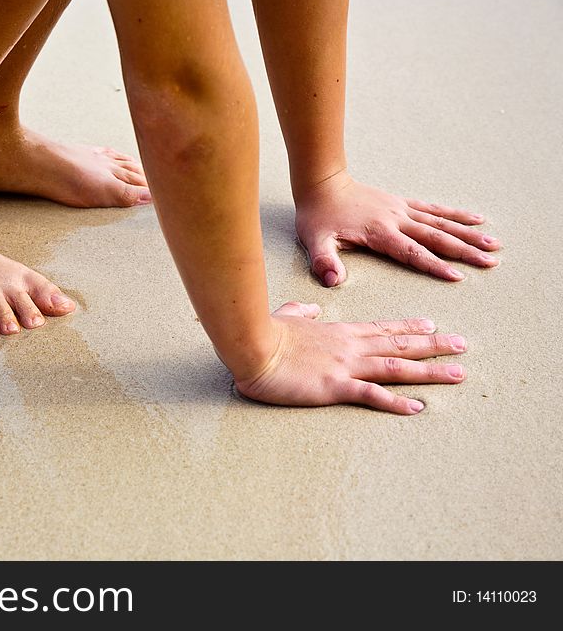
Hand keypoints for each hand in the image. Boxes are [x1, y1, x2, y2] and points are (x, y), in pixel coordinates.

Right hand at [235, 302, 465, 414]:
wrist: (252, 344)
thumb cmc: (265, 331)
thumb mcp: (286, 314)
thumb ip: (302, 311)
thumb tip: (311, 307)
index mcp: (338, 331)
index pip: (381, 328)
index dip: (409, 328)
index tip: (432, 326)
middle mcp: (350, 347)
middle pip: (400, 345)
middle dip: (434, 346)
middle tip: (462, 346)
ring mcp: (345, 366)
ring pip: (396, 368)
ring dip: (429, 372)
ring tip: (457, 374)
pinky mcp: (334, 387)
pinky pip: (372, 395)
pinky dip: (396, 402)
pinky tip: (417, 407)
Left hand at [293, 171, 500, 285]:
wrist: (321, 183)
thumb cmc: (317, 216)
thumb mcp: (314, 241)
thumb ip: (323, 261)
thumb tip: (332, 281)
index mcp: (379, 232)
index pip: (411, 253)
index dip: (434, 265)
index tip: (457, 276)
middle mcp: (396, 219)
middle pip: (436, 237)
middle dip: (464, 251)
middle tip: (490, 263)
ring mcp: (401, 209)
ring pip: (441, 223)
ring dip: (468, 234)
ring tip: (494, 244)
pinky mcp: (401, 203)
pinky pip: (433, 209)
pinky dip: (455, 214)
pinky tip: (476, 220)